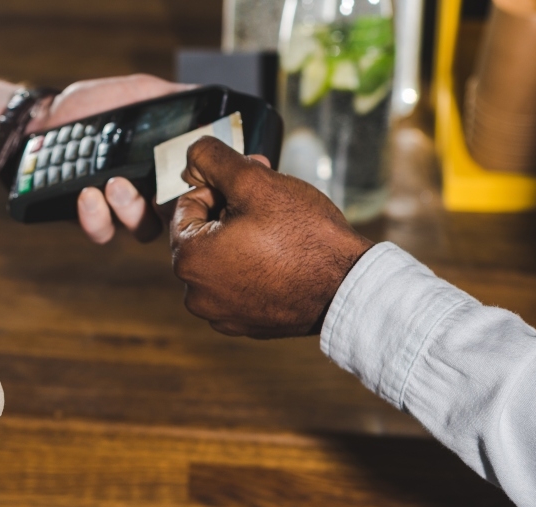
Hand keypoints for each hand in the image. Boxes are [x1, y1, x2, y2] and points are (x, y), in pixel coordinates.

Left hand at [27, 75, 191, 244]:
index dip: (202, 187)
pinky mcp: (91, 218)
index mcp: (166, 166)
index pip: (196, 185)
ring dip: (131, 210)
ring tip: (114, 185)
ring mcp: (121, 209)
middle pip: (176, 214)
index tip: (200, 176)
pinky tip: (87, 195)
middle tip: (156, 188)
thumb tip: (214, 102)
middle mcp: (150, 191)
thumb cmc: (93, 105)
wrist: (43, 118)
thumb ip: (172, 99)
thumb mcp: (137, 92)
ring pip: (141, 228)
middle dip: (169, 204)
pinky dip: (95, 217)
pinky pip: (102, 231)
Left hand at [165, 137, 372, 337]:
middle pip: (202, 234)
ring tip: (278, 230)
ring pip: (219, 261)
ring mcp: (219, 314)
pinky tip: (282, 260)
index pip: (186, 206)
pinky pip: (237, 286)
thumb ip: (214, 160)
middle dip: (230, 211)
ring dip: (240, 239)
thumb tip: (192, 152)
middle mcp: (195, 294)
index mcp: (188, 259)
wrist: (349, 287)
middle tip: (268, 200)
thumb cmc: (304, 235)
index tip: (251, 183)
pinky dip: (251, 269)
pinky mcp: (244, 325)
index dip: (219, 187)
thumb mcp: (255, 182)